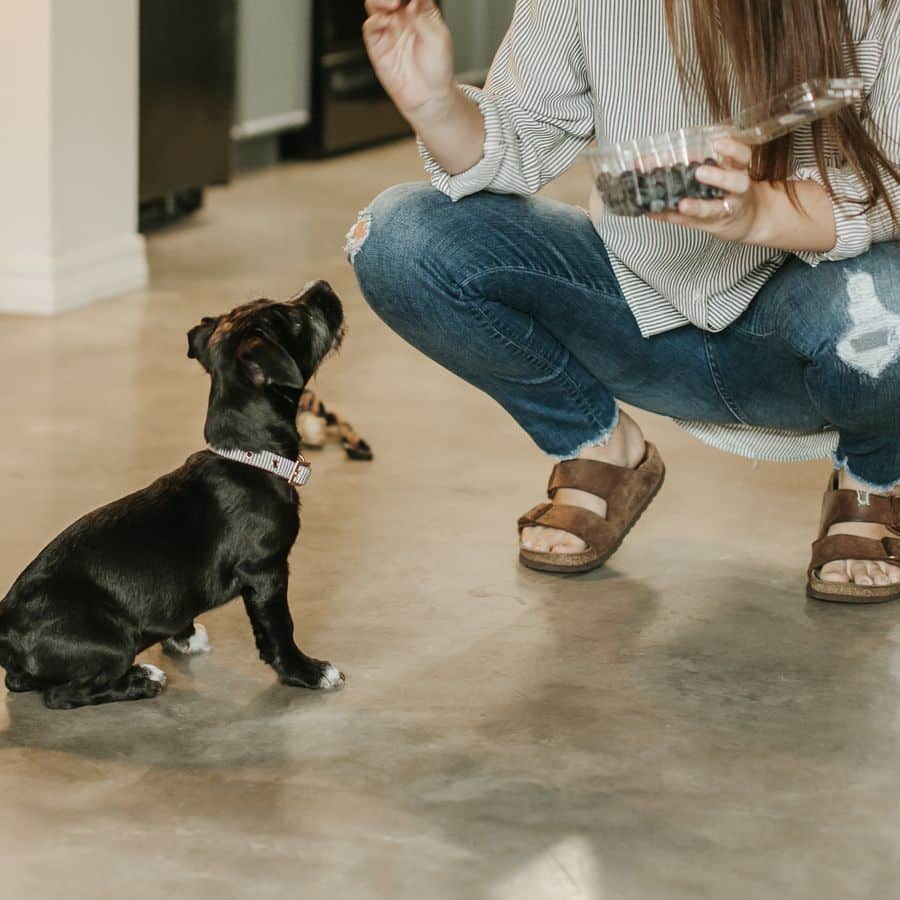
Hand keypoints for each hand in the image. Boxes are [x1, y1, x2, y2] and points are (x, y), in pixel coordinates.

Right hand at [363, 0, 455, 120]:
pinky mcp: (377, 47)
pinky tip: (385, 20)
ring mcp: (388, 31)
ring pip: (375, 6)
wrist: (429, 95)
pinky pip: (370, 28)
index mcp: (419, 11)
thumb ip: (423, 15)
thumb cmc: (438, 68)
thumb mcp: (439, 36)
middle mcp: (401, 18)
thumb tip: (410, 3)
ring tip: (393, 4)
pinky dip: (374, 21)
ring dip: (380, 1)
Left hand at [648, 137, 760, 242]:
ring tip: (682, 205)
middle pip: (736, 183)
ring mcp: (724, 210)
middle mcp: (735, 191)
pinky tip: (653, 212)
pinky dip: (670, 216)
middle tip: (700, 172)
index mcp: (737, 170)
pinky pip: (689, 222)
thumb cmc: (725, 188)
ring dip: (696, 207)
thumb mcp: (719, 169)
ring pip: (715, 209)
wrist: (744, 220)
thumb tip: (650, 155)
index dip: (733, 149)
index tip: (718, 143)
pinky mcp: (708, 225)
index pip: (742, 157)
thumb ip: (694, 159)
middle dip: (719, 177)